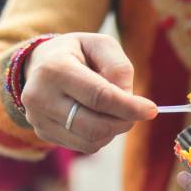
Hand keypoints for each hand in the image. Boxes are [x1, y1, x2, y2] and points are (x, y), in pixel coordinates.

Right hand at [22, 33, 156, 152]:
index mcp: (55, 69)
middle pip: (95, 125)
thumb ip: (119, 67)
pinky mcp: (43, 132)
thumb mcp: (101, 44)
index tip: (151, 110)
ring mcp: (38, 118)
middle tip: (136, 111)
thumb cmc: (79, 53)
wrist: (40, 63)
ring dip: (114, 130)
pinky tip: (99, 118)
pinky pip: (84, 146)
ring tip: (115, 111)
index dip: (130, 107)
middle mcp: (40, 96)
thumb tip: (128, 98)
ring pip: (91, 140)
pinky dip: (101, 136)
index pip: (100, 97)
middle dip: (124, 121)